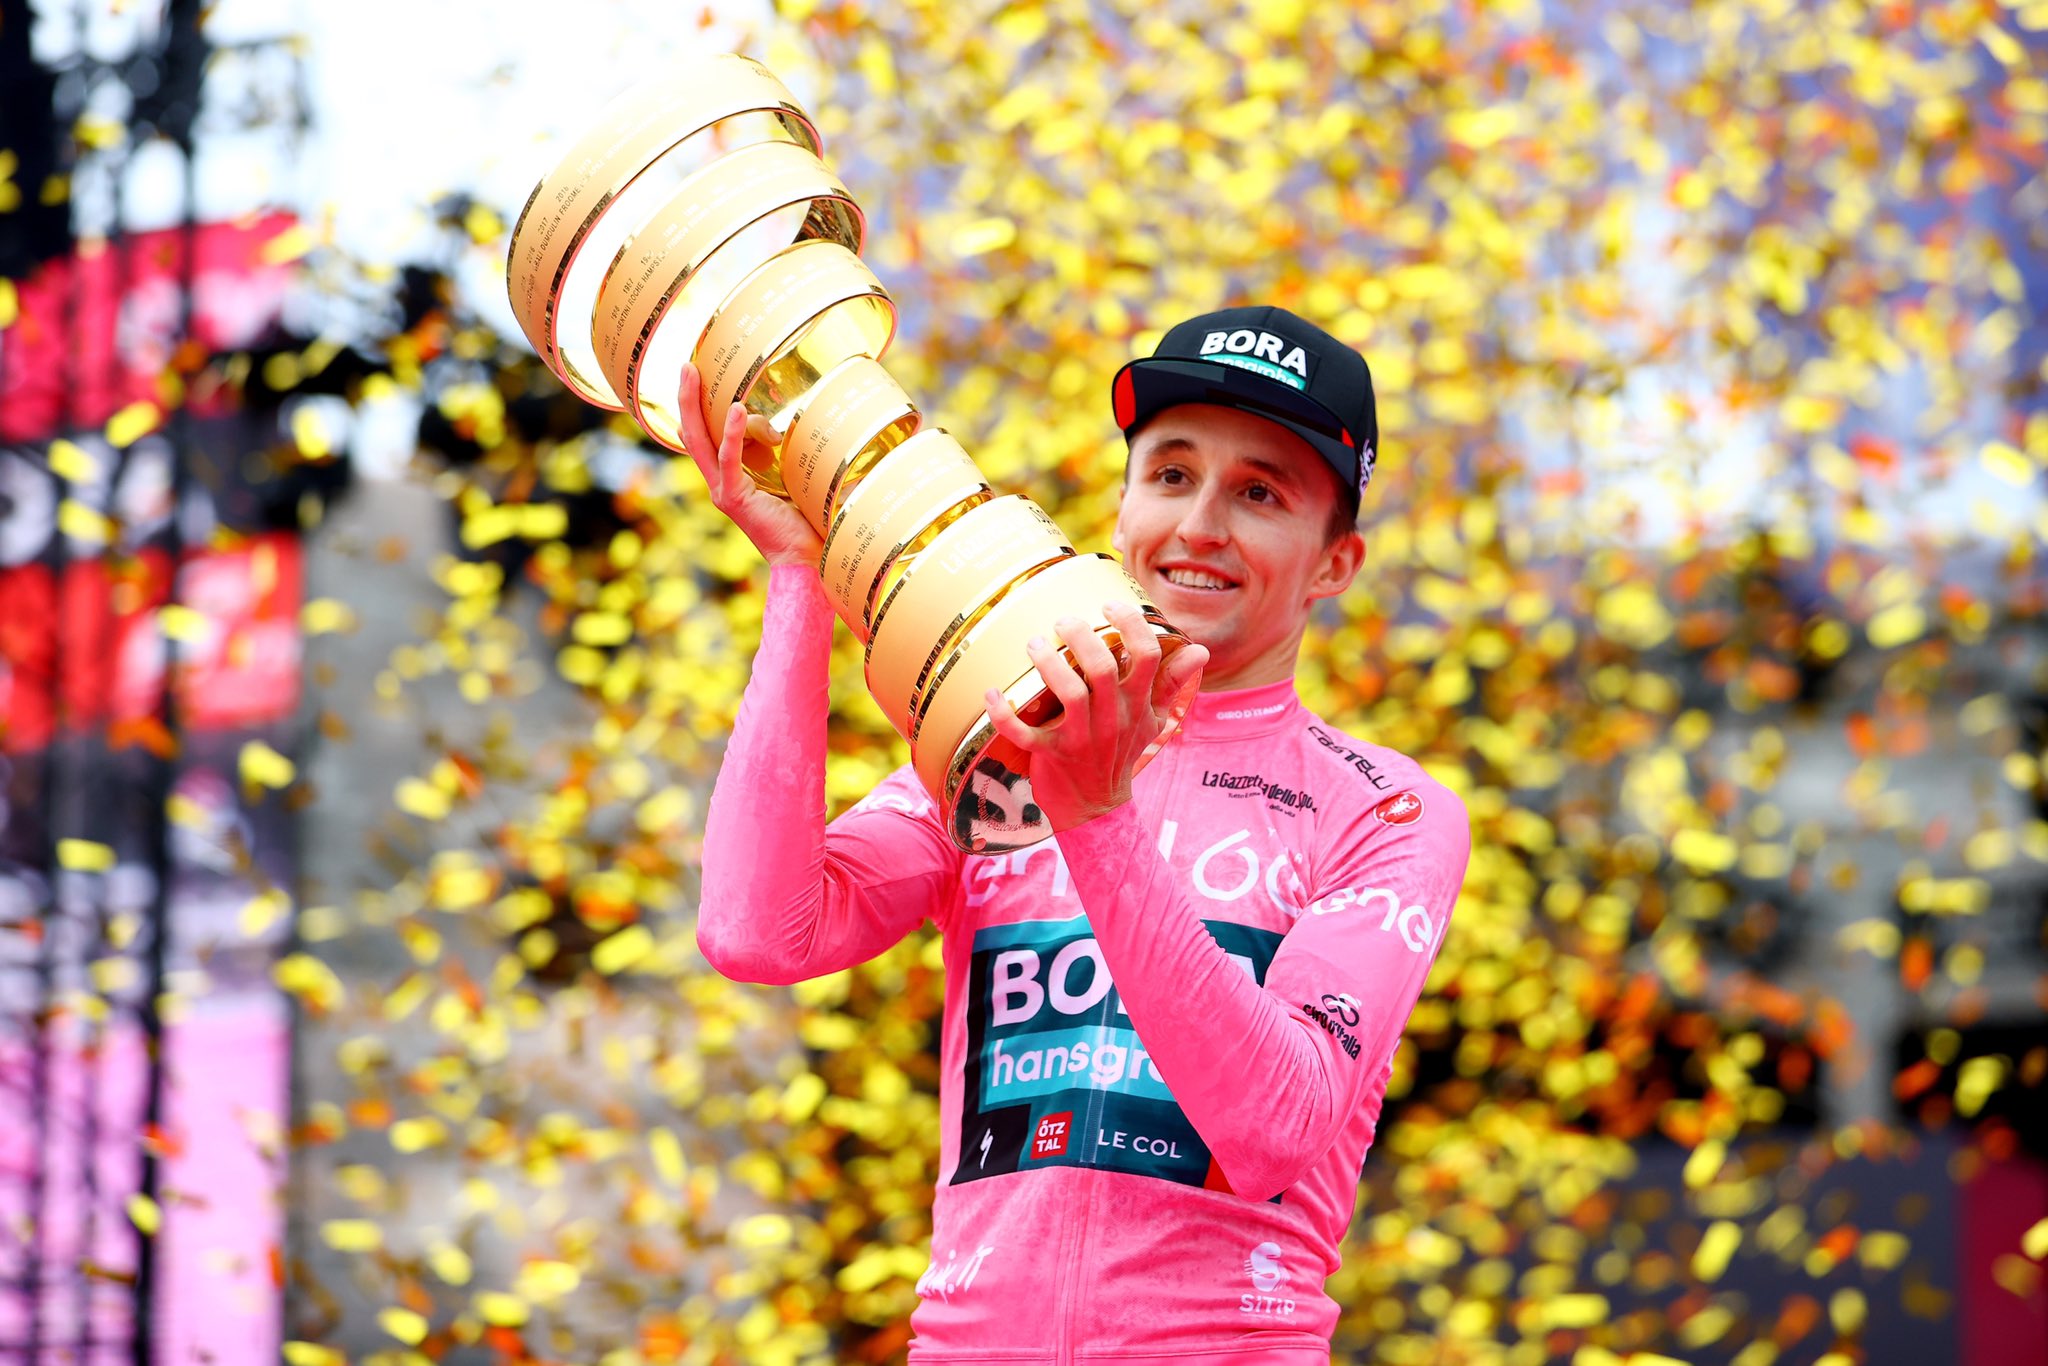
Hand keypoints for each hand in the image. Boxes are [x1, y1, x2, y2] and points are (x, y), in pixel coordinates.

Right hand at [678, 361, 821, 568]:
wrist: (806, 563)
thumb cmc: (807, 524)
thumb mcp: (796, 482)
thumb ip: (795, 457)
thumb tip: (823, 428)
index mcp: (732, 480)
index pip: (709, 439)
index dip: (699, 410)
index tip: (700, 379)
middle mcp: (721, 484)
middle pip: (694, 434)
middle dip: (687, 398)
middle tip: (686, 365)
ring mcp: (724, 491)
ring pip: (701, 441)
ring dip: (695, 404)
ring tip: (694, 372)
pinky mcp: (735, 498)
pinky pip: (729, 458)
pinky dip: (732, 433)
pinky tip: (739, 409)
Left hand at [982, 600, 1207, 830]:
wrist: (1097, 808)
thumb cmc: (1121, 753)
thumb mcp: (1153, 720)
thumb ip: (1171, 684)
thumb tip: (1199, 650)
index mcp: (1137, 705)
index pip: (1147, 656)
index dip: (1131, 624)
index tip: (1110, 607)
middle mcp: (1112, 719)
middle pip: (1103, 669)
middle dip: (1081, 638)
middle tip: (1063, 621)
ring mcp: (1081, 739)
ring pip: (1069, 694)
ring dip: (1048, 664)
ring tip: (1033, 644)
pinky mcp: (1051, 755)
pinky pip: (1024, 734)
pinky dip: (1003, 714)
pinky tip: (991, 692)